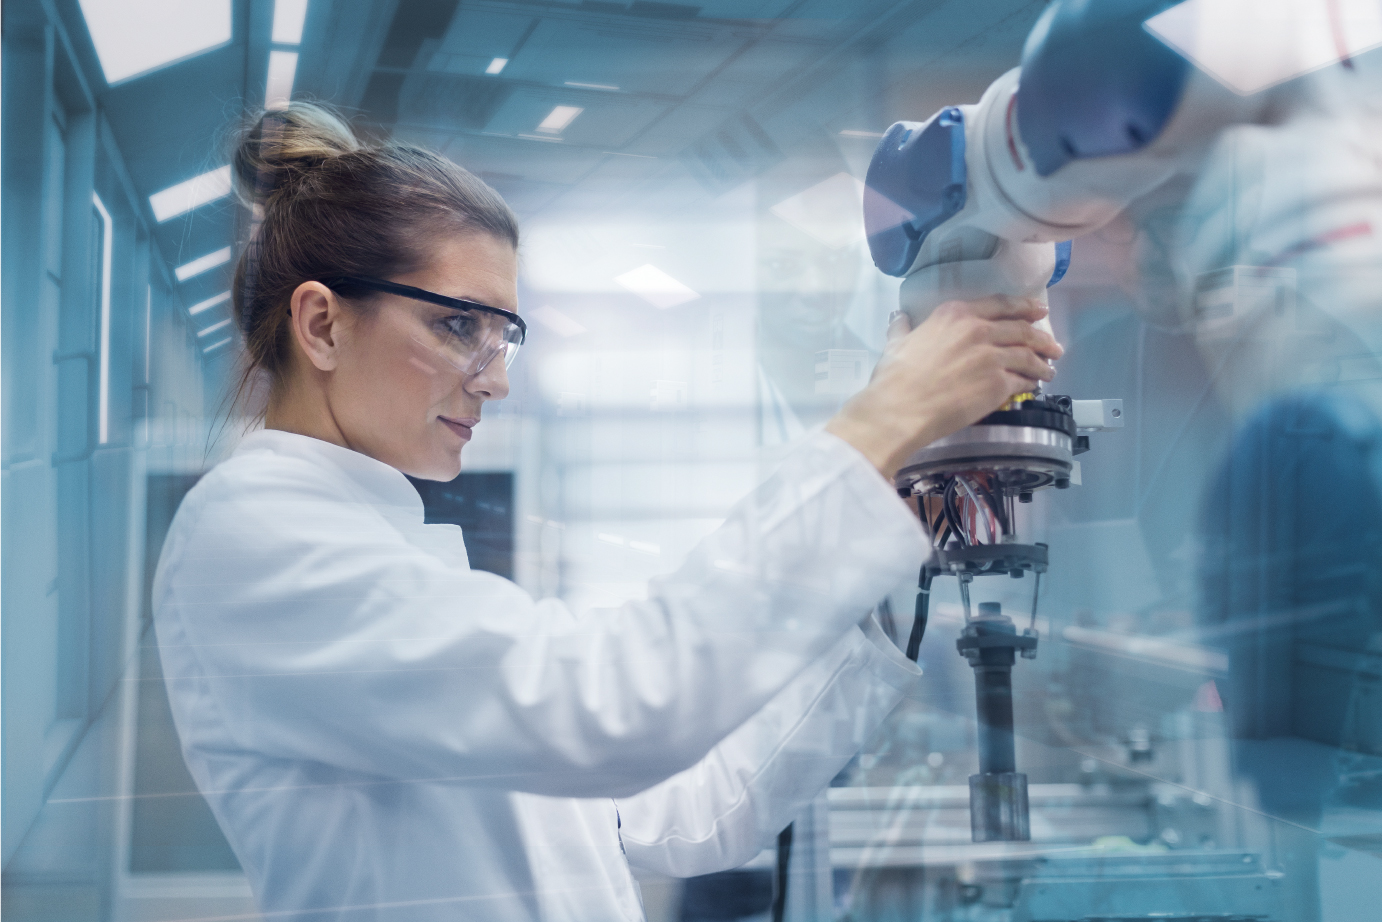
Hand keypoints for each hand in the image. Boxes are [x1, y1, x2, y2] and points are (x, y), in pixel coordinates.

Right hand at [824, 296, 1062, 479]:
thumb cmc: (894, 378)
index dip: (1024, 307)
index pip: (1001, 305)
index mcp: (956, 314)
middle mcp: (979, 329)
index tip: (1038, 311)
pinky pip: (1023, 380)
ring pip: (1028, 355)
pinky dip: (1032, 382)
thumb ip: (903, 328)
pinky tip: (1035, 385)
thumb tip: (899, 318)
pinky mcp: (999, 383)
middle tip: (1053, 344)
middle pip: (1021, 330)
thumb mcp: (896, 344)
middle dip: (1042, 336)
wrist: (900, 409)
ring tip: (1050, 368)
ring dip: (1043, 362)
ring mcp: (992, 356)